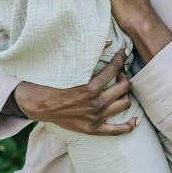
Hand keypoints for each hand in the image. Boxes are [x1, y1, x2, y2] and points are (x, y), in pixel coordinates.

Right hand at [13, 50, 135, 135]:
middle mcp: (96, 103)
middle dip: (123, 76)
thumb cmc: (50, 82)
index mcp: (90, 87)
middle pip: (124, 87)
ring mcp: (95, 118)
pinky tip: (135, 120)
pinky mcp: (92, 129)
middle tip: (118, 71)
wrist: (36, 104)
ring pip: (124, 105)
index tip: (123, 53)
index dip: (120, 58)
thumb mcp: (68, 66)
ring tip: (119, 88)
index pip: (114, 69)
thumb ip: (90, 54)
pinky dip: (128, 126)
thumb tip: (109, 41)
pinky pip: (116, 131)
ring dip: (125, 94)